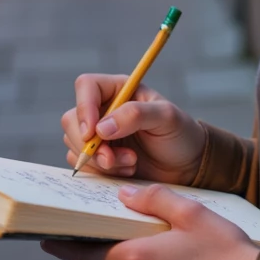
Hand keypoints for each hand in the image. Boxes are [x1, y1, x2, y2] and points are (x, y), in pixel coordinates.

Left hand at [42, 183, 258, 259]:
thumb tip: (123, 196)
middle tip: (120, 237)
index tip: (45, 240)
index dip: (64, 248)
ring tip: (158, 254)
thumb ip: (153, 199)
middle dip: (107, 255)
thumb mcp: (191, 212)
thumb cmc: (226, 250)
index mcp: (135, 258)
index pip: (85, 255)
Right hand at [61, 74, 206, 183]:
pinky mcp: (99, 157)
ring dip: (100, 161)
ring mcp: (99, 135)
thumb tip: (101, 128)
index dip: (84, 108)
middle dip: (90, 144)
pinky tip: (128, 170)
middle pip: (72, 120)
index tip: (92, 133)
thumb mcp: (166, 118)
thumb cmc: (181, 135)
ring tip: (132, 163)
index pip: (86, 86)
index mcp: (119, 90)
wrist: (187, 166)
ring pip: (74, 145)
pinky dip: (102, 172)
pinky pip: (84, 165)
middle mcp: (104, 109)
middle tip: (112, 159)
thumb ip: (135, 115)